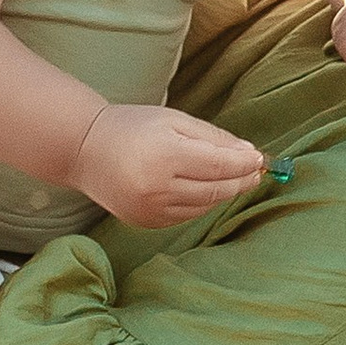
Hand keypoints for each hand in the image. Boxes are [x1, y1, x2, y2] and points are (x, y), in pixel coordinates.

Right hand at [73, 101, 266, 226]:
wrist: (85, 150)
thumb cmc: (132, 127)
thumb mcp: (174, 121)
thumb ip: (212, 138)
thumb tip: (249, 154)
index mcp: (165, 156)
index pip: (219, 166)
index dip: (244, 164)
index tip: (260, 159)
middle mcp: (157, 188)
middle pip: (215, 190)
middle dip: (240, 181)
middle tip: (256, 172)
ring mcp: (151, 210)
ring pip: (204, 206)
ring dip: (225, 193)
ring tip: (238, 179)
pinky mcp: (146, 222)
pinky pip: (187, 215)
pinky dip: (203, 203)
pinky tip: (209, 190)